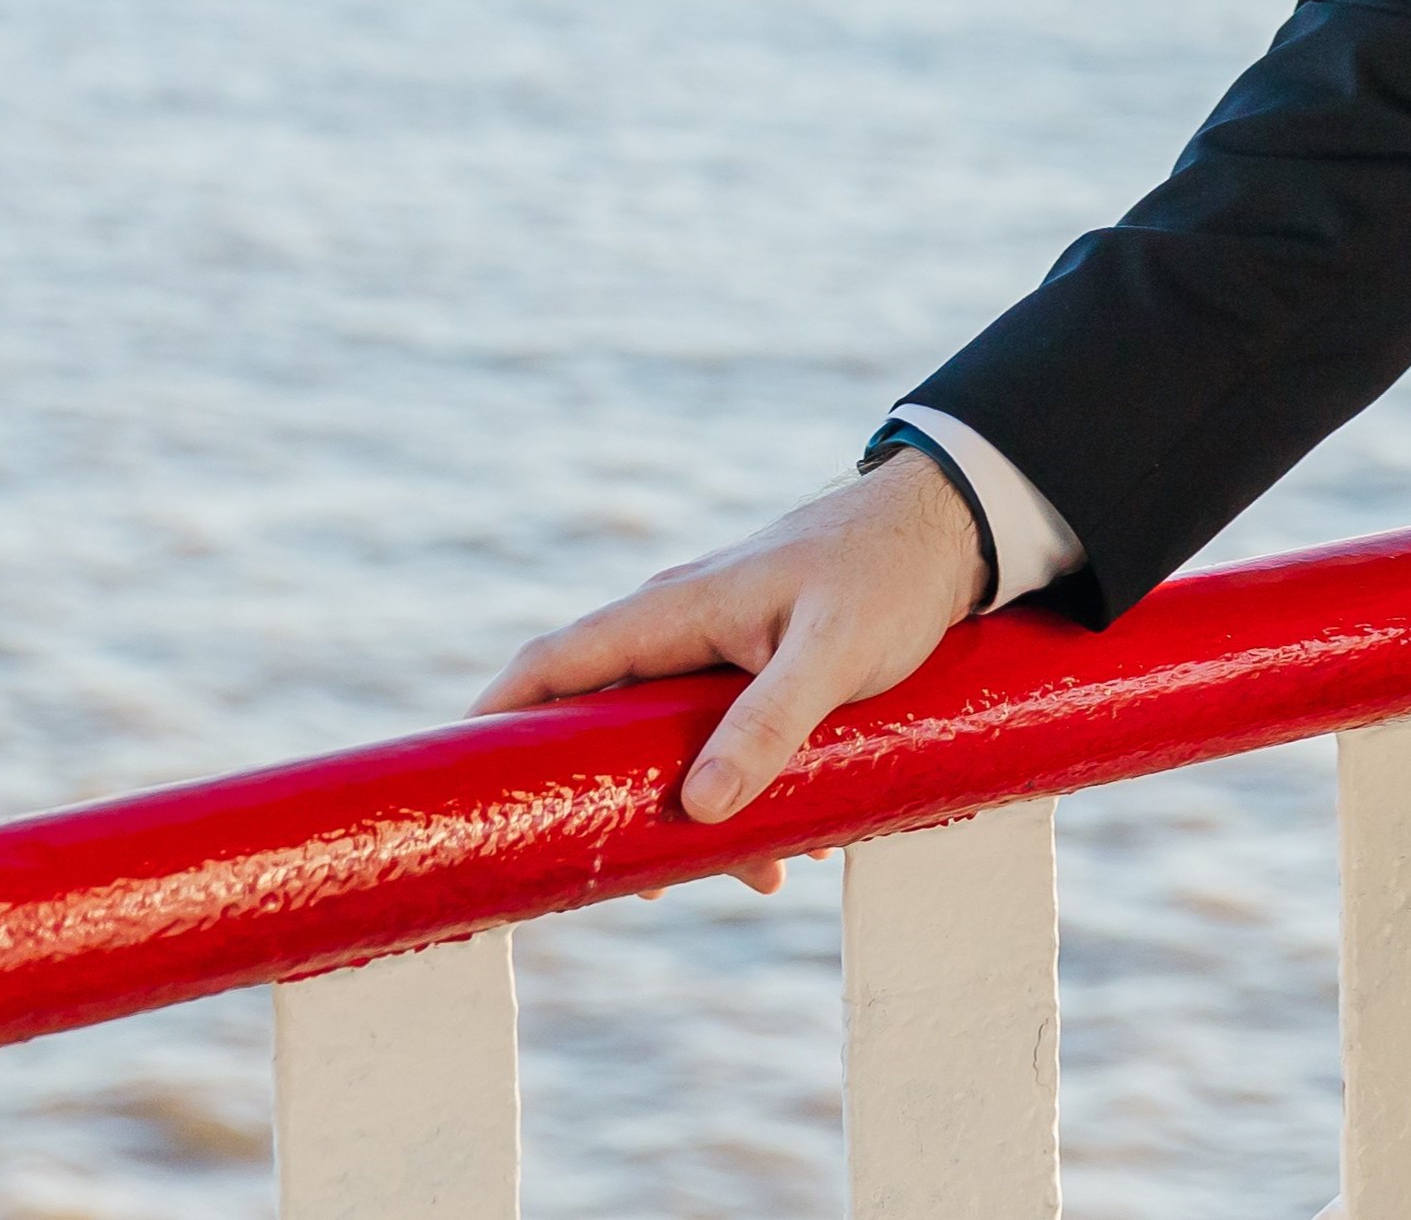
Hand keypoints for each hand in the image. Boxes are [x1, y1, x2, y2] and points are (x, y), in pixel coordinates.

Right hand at [472, 454, 987, 873]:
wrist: (956, 529)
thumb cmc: (888, 575)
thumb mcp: (832, 654)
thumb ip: (770, 723)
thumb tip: (701, 809)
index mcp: (674, 611)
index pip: (555, 663)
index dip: (496, 719)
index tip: (454, 783)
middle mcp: (681, 626)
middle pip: (606, 723)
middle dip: (607, 801)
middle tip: (625, 882)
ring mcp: (719, 645)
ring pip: (671, 743)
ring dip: (697, 813)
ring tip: (755, 878)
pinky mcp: (760, 665)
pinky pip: (724, 739)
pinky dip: (746, 792)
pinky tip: (799, 846)